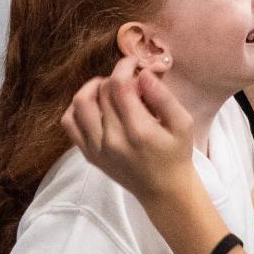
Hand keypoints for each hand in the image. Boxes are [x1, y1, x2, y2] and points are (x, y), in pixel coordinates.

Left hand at [61, 55, 196, 206]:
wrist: (163, 191)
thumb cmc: (176, 154)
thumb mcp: (183, 123)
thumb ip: (163, 96)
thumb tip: (143, 73)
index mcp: (138, 130)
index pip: (118, 85)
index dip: (124, 66)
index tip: (134, 63)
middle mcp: (112, 139)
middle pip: (102, 91)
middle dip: (116, 76)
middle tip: (131, 79)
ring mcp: (96, 148)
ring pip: (80, 103)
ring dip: (93, 88)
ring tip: (110, 88)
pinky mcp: (88, 154)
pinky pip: (70, 123)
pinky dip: (78, 107)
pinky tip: (96, 105)